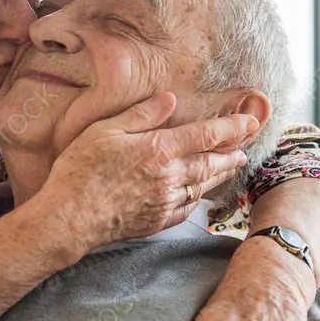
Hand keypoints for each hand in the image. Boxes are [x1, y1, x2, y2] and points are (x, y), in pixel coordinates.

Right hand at [39, 91, 254, 248]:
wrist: (70, 218)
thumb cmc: (80, 170)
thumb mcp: (106, 130)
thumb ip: (141, 115)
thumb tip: (170, 100)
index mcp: (159, 149)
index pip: (206, 135)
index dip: (232, 127)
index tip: (249, 122)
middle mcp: (169, 176)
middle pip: (211, 163)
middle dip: (231, 154)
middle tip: (245, 148)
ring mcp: (165, 201)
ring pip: (203, 186)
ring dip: (220, 175)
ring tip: (230, 167)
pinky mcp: (157, 221)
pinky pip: (187, 209)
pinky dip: (197, 198)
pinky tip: (198, 194)